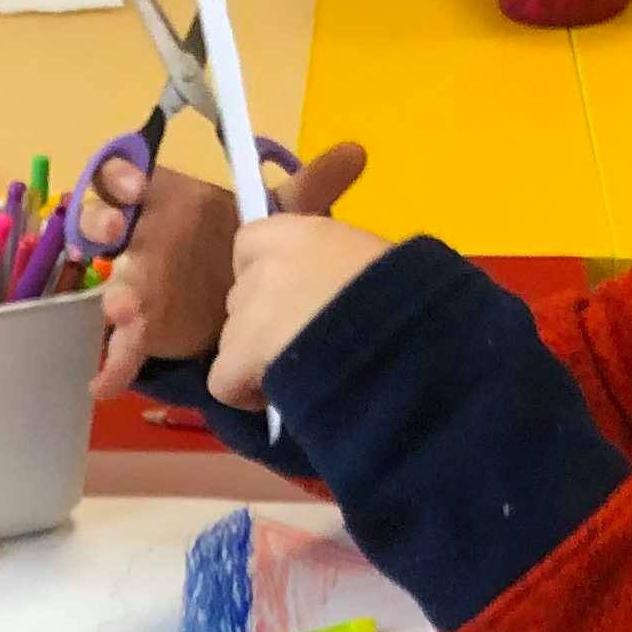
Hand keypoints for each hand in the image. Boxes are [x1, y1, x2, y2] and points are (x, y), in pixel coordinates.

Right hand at [86, 140, 368, 398]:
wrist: (239, 300)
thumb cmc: (243, 247)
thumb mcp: (280, 218)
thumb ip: (310, 187)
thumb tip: (355, 153)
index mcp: (166, 201)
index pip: (128, 175)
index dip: (121, 176)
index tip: (134, 185)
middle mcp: (143, 238)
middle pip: (105, 222)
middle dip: (101, 224)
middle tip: (113, 233)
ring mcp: (137, 286)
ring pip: (112, 284)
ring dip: (113, 297)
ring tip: (124, 313)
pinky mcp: (142, 330)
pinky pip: (120, 345)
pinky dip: (114, 364)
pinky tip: (108, 385)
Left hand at [207, 210, 396, 412]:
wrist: (405, 347)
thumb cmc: (407, 304)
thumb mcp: (375, 263)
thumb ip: (333, 265)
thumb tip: (326, 288)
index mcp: (303, 233)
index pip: (251, 242)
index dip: (265, 274)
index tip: (294, 298)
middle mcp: (267, 264)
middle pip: (240, 296)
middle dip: (261, 321)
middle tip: (301, 344)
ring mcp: (250, 309)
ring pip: (232, 339)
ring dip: (254, 359)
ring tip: (300, 373)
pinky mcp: (240, 355)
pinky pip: (223, 380)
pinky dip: (244, 395)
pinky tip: (278, 398)